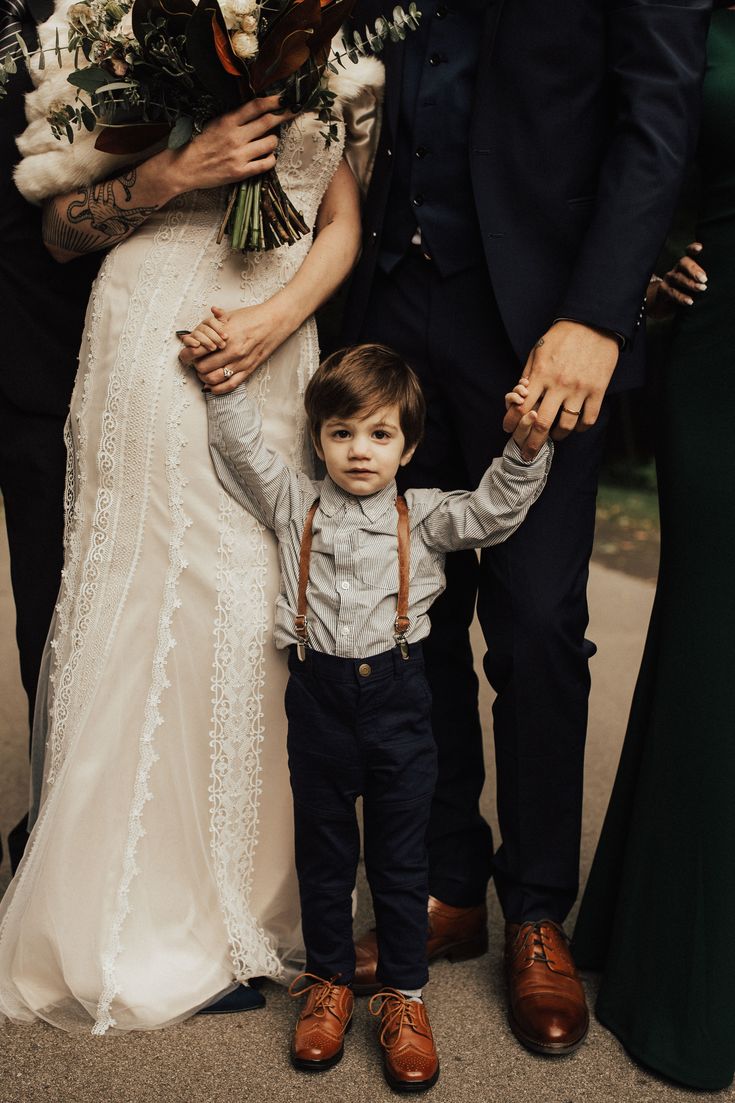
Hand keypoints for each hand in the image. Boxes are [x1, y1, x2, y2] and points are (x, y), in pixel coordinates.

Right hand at [161, 96, 293, 197]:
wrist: (183, 167)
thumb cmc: (196, 144)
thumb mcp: (212, 123)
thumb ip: (232, 118)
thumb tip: (254, 111)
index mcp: (227, 121)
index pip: (256, 106)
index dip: (274, 101)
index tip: (285, 98)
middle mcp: (236, 137)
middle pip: (268, 122)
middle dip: (284, 115)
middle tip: (293, 112)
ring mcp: (239, 155)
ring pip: (270, 143)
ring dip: (274, 140)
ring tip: (270, 140)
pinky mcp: (241, 172)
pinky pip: (266, 164)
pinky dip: (271, 159)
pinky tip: (267, 156)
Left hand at [177, 301, 291, 392]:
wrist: (275, 322)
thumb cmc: (253, 317)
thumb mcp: (230, 315)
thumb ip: (213, 321)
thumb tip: (201, 325)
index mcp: (224, 338)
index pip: (197, 351)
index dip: (187, 355)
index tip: (185, 355)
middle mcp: (231, 352)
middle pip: (203, 368)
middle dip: (196, 367)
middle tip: (195, 364)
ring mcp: (240, 363)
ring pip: (214, 379)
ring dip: (205, 378)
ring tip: (203, 374)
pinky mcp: (249, 370)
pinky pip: (230, 385)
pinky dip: (218, 389)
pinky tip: (212, 387)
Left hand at [502, 321, 618, 459]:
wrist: (594, 323)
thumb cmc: (562, 337)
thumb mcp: (538, 351)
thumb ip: (528, 375)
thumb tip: (518, 397)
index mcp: (541, 375)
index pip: (521, 407)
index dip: (512, 422)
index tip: (507, 430)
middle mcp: (559, 385)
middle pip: (541, 424)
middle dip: (531, 443)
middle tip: (527, 454)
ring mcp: (580, 389)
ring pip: (566, 425)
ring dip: (558, 435)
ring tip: (554, 435)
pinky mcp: (598, 390)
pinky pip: (588, 419)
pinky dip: (581, 428)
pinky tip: (576, 426)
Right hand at [647, 242, 707, 318]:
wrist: (666, 303)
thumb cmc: (688, 290)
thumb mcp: (696, 281)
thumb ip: (701, 278)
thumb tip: (714, 279)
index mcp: (686, 263)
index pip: (689, 252)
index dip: (693, 249)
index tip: (700, 249)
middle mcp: (677, 268)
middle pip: (683, 263)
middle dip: (694, 270)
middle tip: (704, 278)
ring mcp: (669, 278)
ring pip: (678, 278)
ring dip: (690, 283)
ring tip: (701, 288)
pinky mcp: (663, 289)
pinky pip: (672, 292)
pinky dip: (681, 297)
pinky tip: (690, 301)